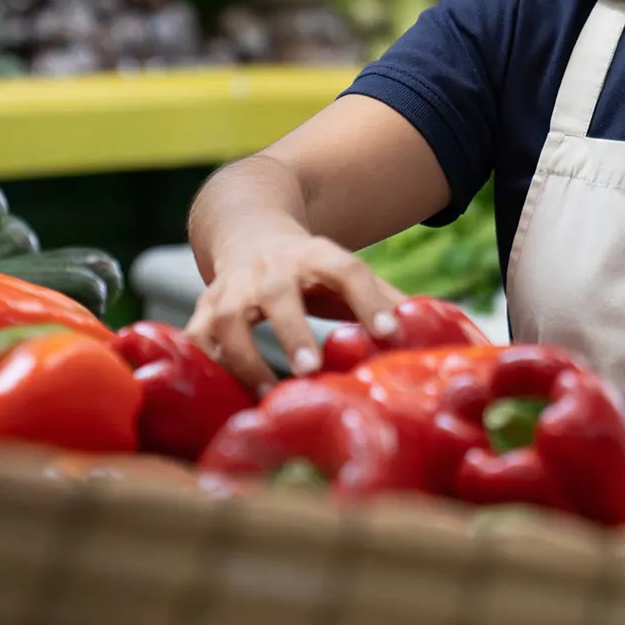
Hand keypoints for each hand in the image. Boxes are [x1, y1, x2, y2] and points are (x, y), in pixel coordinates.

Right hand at [185, 231, 401, 395]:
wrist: (249, 230)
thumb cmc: (310, 270)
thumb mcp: (344, 273)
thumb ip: (383, 300)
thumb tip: (430, 335)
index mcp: (316, 255)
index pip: (348, 270)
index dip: (371, 300)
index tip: (390, 334)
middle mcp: (271, 267)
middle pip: (279, 293)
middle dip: (293, 331)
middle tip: (311, 369)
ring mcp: (231, 287)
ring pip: (227, 318)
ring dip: (244, 357)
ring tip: (267, 394)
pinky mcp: (203, 308)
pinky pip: (195, 337)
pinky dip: (203, 363)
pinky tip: (218, 392)